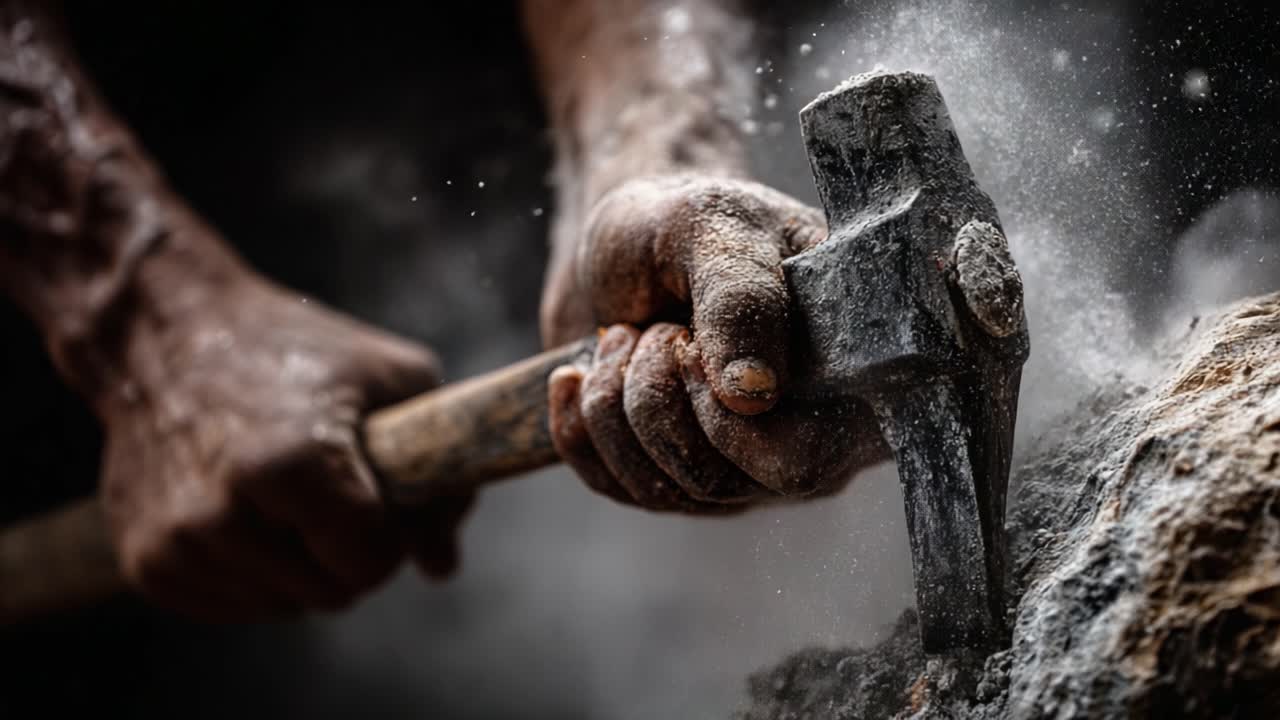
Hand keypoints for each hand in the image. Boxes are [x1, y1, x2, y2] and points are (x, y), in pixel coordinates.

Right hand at [96, 271, 470, 621]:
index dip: (390, 534)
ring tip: (284, 493)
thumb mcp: (392, 377)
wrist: (164, 332)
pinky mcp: (143, 562)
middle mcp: (221, 514)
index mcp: (290, 464)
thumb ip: (440, 474)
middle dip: (347, 552)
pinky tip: (244, 511)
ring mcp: (176, 543)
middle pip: (333, 594)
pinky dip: (253, 573)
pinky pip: (233, 606)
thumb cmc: (293, 347)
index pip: (373, 564)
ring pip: (284, 607)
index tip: (376, 494)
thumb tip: (441, 566)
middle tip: (331, 489)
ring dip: (300, 566)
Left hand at [543, 175, 886, 511]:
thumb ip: (741, 299)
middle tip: (652, 328)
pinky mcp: (675, 475)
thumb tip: (754, 396)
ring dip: (615, 403)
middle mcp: (803, 435)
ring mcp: (739, 466)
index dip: (731, 419)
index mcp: (844, 376)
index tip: (685, 339)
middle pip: (724, 482)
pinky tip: (574, 374)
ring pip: (666, 490)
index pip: (807, 457)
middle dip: (657, 400)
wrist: (624, 236)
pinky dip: (578, 427)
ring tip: (622, 334)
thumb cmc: (684, 223)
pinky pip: (618, 488)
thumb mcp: (715, 229)